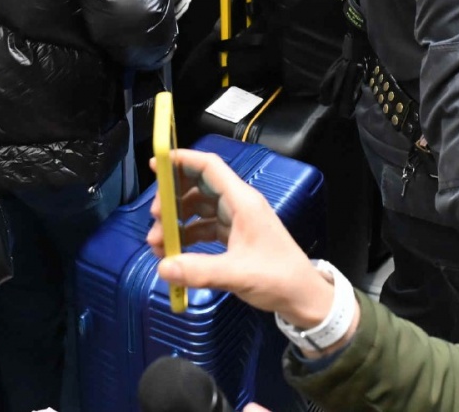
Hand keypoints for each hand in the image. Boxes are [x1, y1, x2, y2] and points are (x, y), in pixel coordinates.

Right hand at [146, 149, 351, 338]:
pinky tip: (175, 252)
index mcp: (243, 202)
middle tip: (154, 220)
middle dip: (173, 198)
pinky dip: (188, 235)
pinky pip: (205, 227)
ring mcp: (237, 220)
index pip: (209, 167)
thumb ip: (198, 270)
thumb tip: (163, 267)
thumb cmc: (278, 278)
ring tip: (158, 244)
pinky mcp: (236, 237)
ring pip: (199, 208)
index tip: (156, 164)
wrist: (303, 297)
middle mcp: (239, 205)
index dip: (182, 160)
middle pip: (199, 186)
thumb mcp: (237, 274)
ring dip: (177, 221)